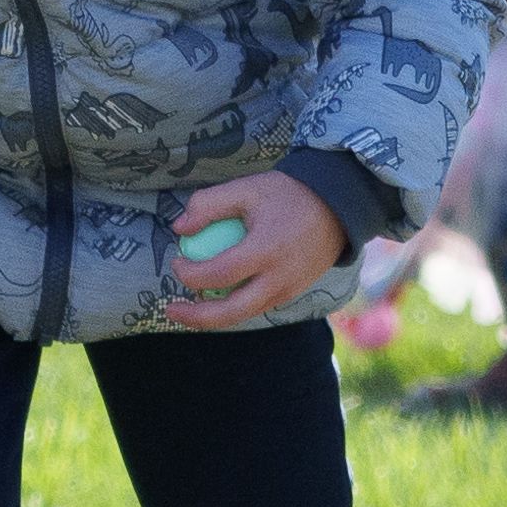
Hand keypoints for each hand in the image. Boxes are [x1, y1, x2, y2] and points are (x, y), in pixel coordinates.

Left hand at [167, 170, 344, 330]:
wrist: (338, 207)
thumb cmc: (288, 195)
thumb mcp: (246, 188)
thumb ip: (208, 204)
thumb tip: (179, 228)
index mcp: (265, 251)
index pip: (217, 274)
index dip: (190, 273)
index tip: (177, 260)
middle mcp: (278, 279)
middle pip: (229, 313)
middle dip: (195, 317)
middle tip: (169, 308)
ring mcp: (288, 291)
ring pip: (243, 315)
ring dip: (213, 316)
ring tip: (189, 305)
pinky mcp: (292, 295)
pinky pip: (257, 308)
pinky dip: (234, 307)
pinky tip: (217, 295)